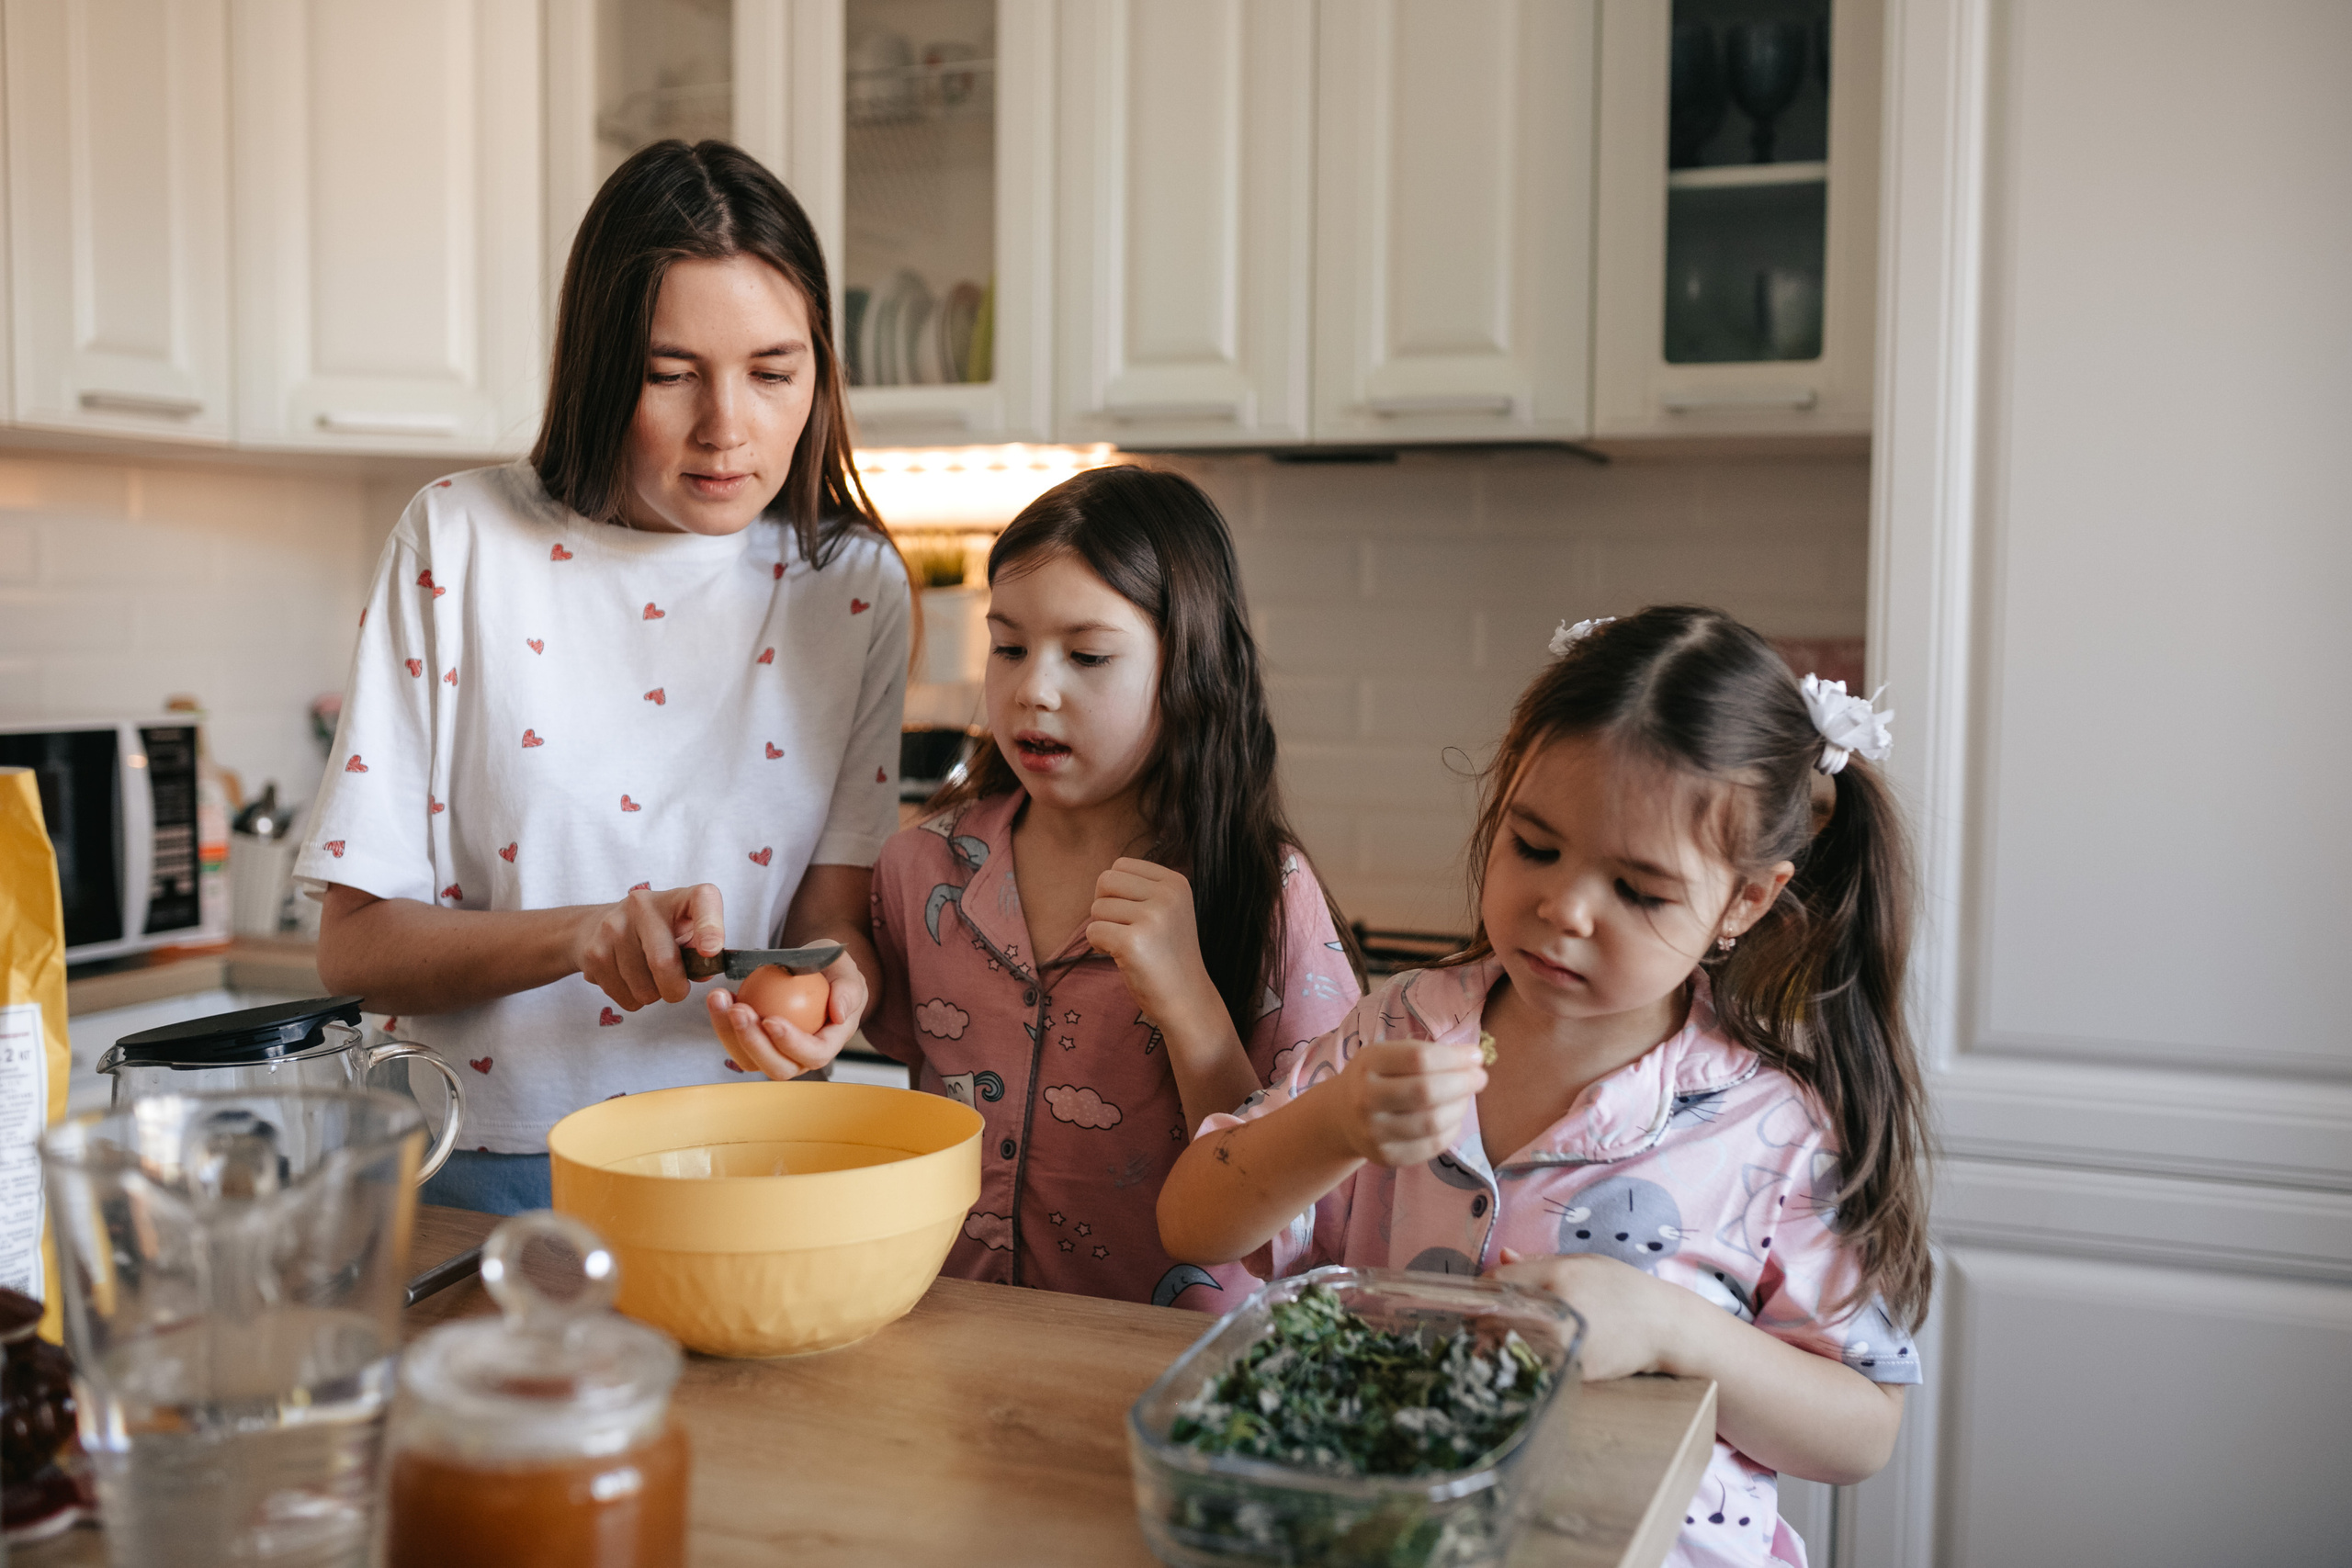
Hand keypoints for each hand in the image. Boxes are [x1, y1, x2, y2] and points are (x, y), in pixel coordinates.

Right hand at [575, 884, 723, 1010]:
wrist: (596, 926)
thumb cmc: (656, 933)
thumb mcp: (684, 932)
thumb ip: (700, 953)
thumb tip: (703, 972)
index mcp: (676, 897)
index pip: (701, 899)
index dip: (710, 927)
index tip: (711, 951)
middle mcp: (642, 905)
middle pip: (664, 962)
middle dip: (676, 990)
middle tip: (677, 990)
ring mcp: (613, 927)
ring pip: (644, 988)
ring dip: (653, 995)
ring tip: (649, 978)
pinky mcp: (593, 952)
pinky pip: (625, 997)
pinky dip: (634, 1000)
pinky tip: (630, 981)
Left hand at [707, 942, 869, 1080]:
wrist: (812, 970)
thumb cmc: (832, 970)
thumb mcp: (846, 970)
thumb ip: (848, 989)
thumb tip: (839, 1014)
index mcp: (829, 1042)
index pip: (814, 1054)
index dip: (791, 1044)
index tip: (770, 1019)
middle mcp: (802, 1057)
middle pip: (778, 1068)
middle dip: (754, 1043)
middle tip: (738, 1010)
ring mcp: (776, 1054)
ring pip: (750, 1060)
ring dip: (729, 1033)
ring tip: (719, 999)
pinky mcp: (755, 1044)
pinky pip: (735, 1042)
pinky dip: (722, 1022)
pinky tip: (719, 997)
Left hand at [1085, 859, 1223, 1031]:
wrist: (1188, 1000)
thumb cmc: (1169, 955)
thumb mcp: (1168, 910)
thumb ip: (1141, 889)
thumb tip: (1102, 880)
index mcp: (1176, 882)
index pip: (1122, 864)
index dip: (1115, 890)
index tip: (1131, 914)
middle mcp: (1167, 895)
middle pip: (1105, 880)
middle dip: (1103, 905)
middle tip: (1120, 928)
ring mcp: (1152, 918)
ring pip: (1097, 907)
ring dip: (1102, 928)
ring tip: (1126, 946)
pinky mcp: (1133, 942)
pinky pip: (1093, 931)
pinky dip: (1098, 945)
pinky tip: (1120, 957)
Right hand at [1327, 1039, 1485, 1167]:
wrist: (1342, 1116)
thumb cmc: (1375, 1078)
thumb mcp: (1388, 1055)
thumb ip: (1426, 1054)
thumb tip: (1473, 1059)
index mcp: (1368, 1063)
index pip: (1418, 1058)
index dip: (1454, 1058)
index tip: (1476, 1057)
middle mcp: (1367, 1098)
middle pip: (1426, 1091)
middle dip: (1463, 1083)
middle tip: (1479, 1078)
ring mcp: (1375, 1132)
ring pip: (1433, 1122)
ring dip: (1460, 1107)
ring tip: (1465, 1097)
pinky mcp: (1387, 1156)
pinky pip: (1432, 1146)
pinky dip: (1452, 1130)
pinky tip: (1453, 1118)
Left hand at [1491, 1248, 1686, 1380]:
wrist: (1667, 1327)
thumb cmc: (1624, 1289)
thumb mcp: (1584, 1263)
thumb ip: (1539, 1262)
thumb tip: (1502, 1255)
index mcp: (1559, 1274)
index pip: (1497, 1280)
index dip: (1487, 1288)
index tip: (1488, 1295)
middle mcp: (1559, 1305)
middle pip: (1495, 1315)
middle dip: (1485, 1319)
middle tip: (1484, 1323)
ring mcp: (1565, 1340)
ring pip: (1509, 1344)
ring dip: (1499, 1343)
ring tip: (1501, 1342)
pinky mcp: (1573, 1368)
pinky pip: (1533, 1366)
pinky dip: (1524, 1363)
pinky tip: (1529, 1358)